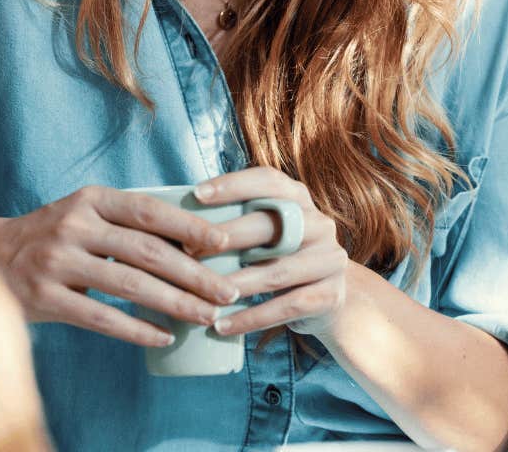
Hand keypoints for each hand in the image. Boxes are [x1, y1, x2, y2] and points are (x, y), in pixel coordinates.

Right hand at [0, 186, 242, 347]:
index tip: (224, 244)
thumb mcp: (83, 215)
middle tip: (227, 292)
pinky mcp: (45, 296)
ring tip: (206, 316)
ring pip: (129, 284)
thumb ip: (125, 225)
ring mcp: (57, 261)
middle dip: (194, 273)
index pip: (148, 211)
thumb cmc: (51, 236)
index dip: (189, 226)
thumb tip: (193, 243)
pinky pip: (102, 317)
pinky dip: (137, 328)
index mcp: (89, 199)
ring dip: (175, 303)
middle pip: (147, 250)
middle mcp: (73, 225)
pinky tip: (164, 336)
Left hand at [193, 167, 351, 337]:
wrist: (327, 300)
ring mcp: (330, 260)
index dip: (234, 185)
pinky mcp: (330, 295)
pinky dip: (251, 318)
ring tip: (201, 295)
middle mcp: (319, 224)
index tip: (196, 194)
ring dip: (235, 284)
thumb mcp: (267, 233)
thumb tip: (177, 219)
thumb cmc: (280, 258)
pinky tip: (222, 326)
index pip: (268, 181)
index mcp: (300, 199)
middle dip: (226, 237)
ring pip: (276, 272)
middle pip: (271, 226)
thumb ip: (238, 220)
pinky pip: (286, 307)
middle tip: (188, 250)